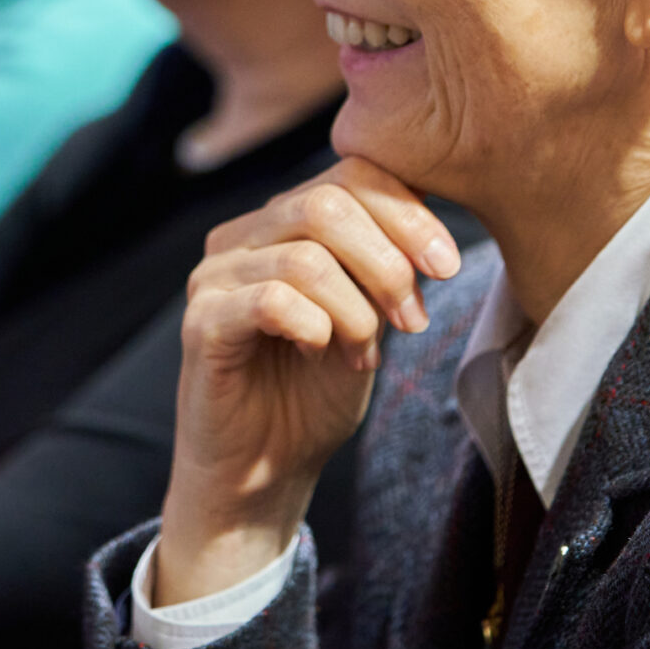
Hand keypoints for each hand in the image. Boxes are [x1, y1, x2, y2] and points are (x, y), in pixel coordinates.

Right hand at [155, 158, 460, 605]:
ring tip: (365, 352)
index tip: (448, 266)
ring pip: (305, 254)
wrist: (263, 474)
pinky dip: (316, 326)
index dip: (408, 213)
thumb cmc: (314, 394)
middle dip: (388, 260)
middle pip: (326, 201)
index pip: (350, 173)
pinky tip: (323, 354)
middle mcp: (244, 235)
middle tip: (412, 319)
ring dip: (356, 308)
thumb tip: (433, 219)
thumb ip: (388, 266)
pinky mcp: (201, 322)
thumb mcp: (370, 319)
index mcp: (285, 221)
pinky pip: (269, 299)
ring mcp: (216, 275)